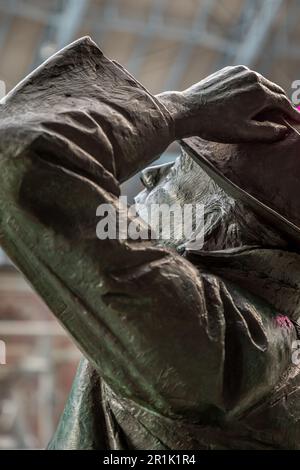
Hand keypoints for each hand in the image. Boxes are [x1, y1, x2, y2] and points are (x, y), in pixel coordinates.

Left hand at [158, 65, 299, 142]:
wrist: (187, 111)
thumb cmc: (215, 125)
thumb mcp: (244, 133)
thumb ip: (268, 132)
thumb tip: (283, 130)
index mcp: (260, 92)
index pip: (283, 103)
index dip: (292, 113)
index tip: (297, 121)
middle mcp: (253, 77)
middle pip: (273, 90)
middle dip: (281, 103)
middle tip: (285, 115)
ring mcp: (239, 71)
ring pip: (260, 83)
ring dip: (266, 94)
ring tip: (267, 108)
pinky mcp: (228, 71)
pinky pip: (246, 79)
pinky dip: (251, 88)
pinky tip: (247, 98)